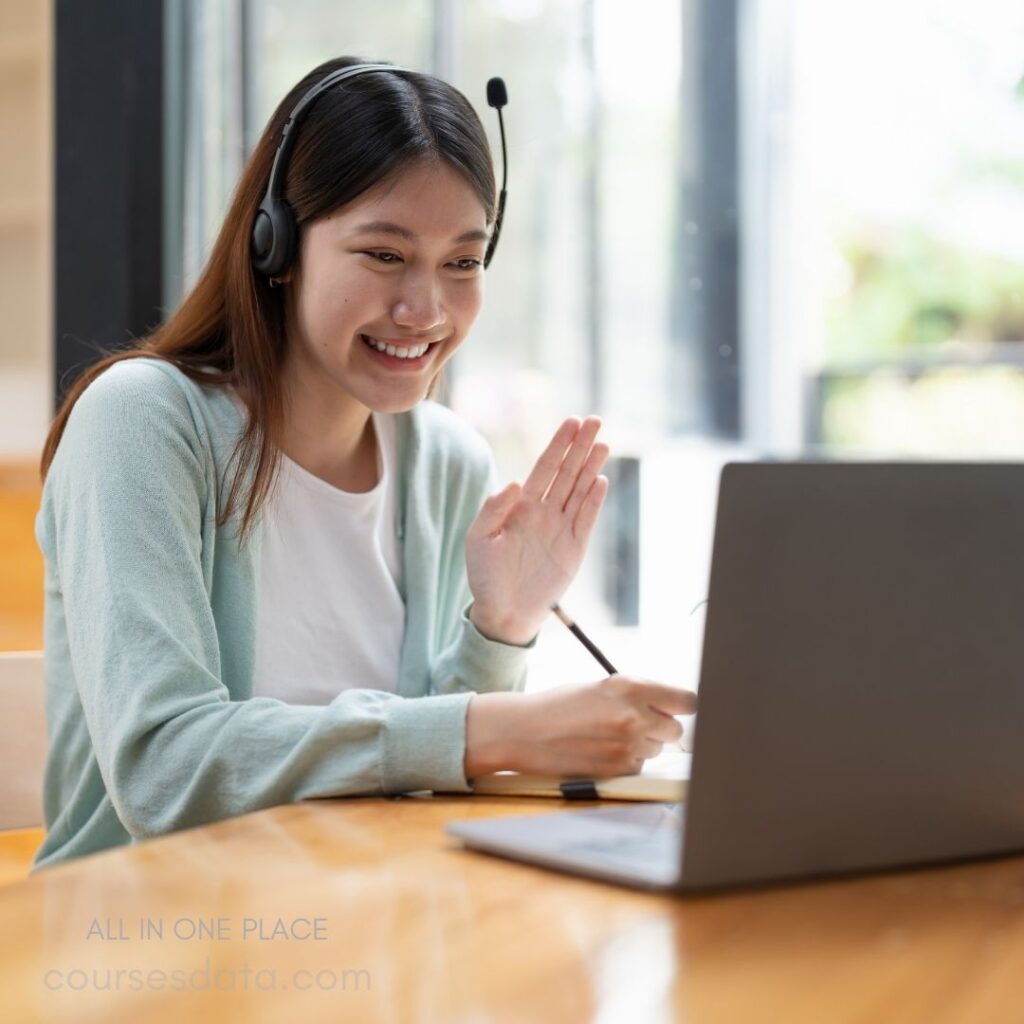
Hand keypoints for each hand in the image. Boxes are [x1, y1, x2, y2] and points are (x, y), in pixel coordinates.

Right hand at [464, 676, 697, 778]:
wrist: (525, 731)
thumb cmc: (560, 705)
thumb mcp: (601, 687)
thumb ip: (636, 694)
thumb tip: (670, 706)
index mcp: (631, 687)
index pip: (686, 700)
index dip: (683, 706)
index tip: (678, 709)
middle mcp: (634, 715)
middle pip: (676, 729)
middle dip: (660, 728)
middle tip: (637, 724)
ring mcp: (628, 745)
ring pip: (656, 749)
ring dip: (642, 745)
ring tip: (609, 736)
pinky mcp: (618, 770)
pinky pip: (639, 767)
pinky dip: (626, 762)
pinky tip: (601, 752)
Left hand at [466, 416, 609, 644]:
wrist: (502, 612)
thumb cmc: (485, 576)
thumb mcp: (479, 539)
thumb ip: (493, 508)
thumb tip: (516, 481)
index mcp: (521, 505)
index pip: (544, 467)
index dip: (558, 444)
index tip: (571, 422)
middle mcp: (545, 512)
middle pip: (567, 472)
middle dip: (581, 446)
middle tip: (595, 420)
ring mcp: (562, 529)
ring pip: (580, 490)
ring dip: (592, 467)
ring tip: (603, 442)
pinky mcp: (574, 549)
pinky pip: (586, 519)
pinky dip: (594, 501)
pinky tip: (600, 480)